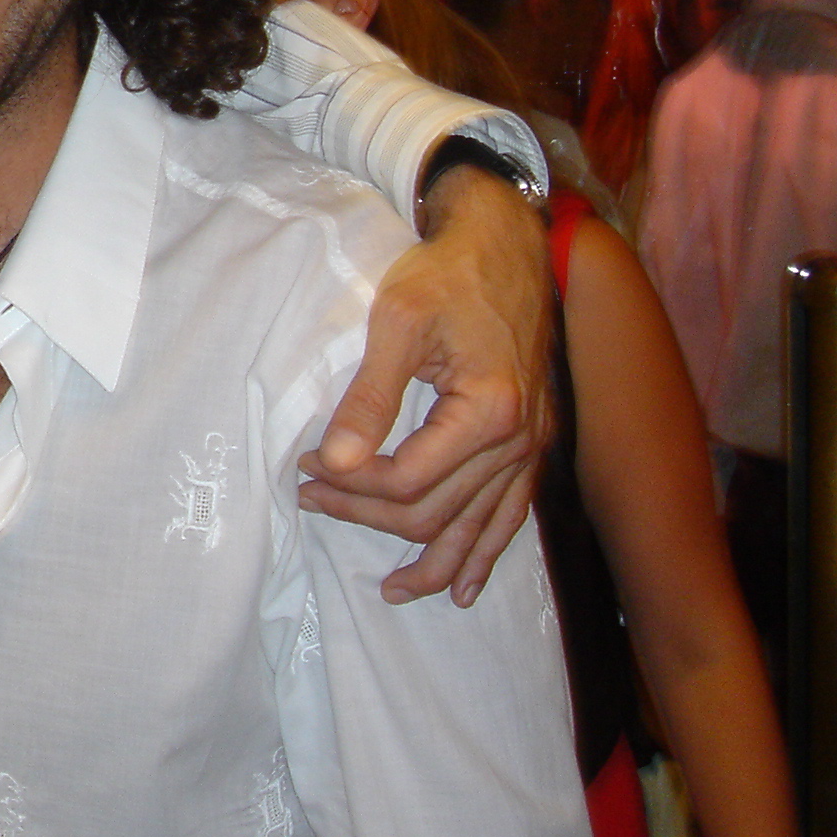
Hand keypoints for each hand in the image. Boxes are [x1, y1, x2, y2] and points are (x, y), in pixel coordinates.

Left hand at [299, 166, 554, 605]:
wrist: (506, 246)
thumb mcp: (397, 322)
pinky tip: (463, 587)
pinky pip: (511, 516)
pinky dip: (485, 553)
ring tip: (392, 590)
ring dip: (432, 562)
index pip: (407, 481)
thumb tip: (334, 461)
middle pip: (436, 511)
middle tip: (313, 500)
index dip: (350, 486)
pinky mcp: (532, 443)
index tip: (304, 468)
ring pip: (478, 529)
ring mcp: (531, 447)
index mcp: (487, 412)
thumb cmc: (448, 275)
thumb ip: (369, 397)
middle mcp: (518, 441)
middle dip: (370, 516)